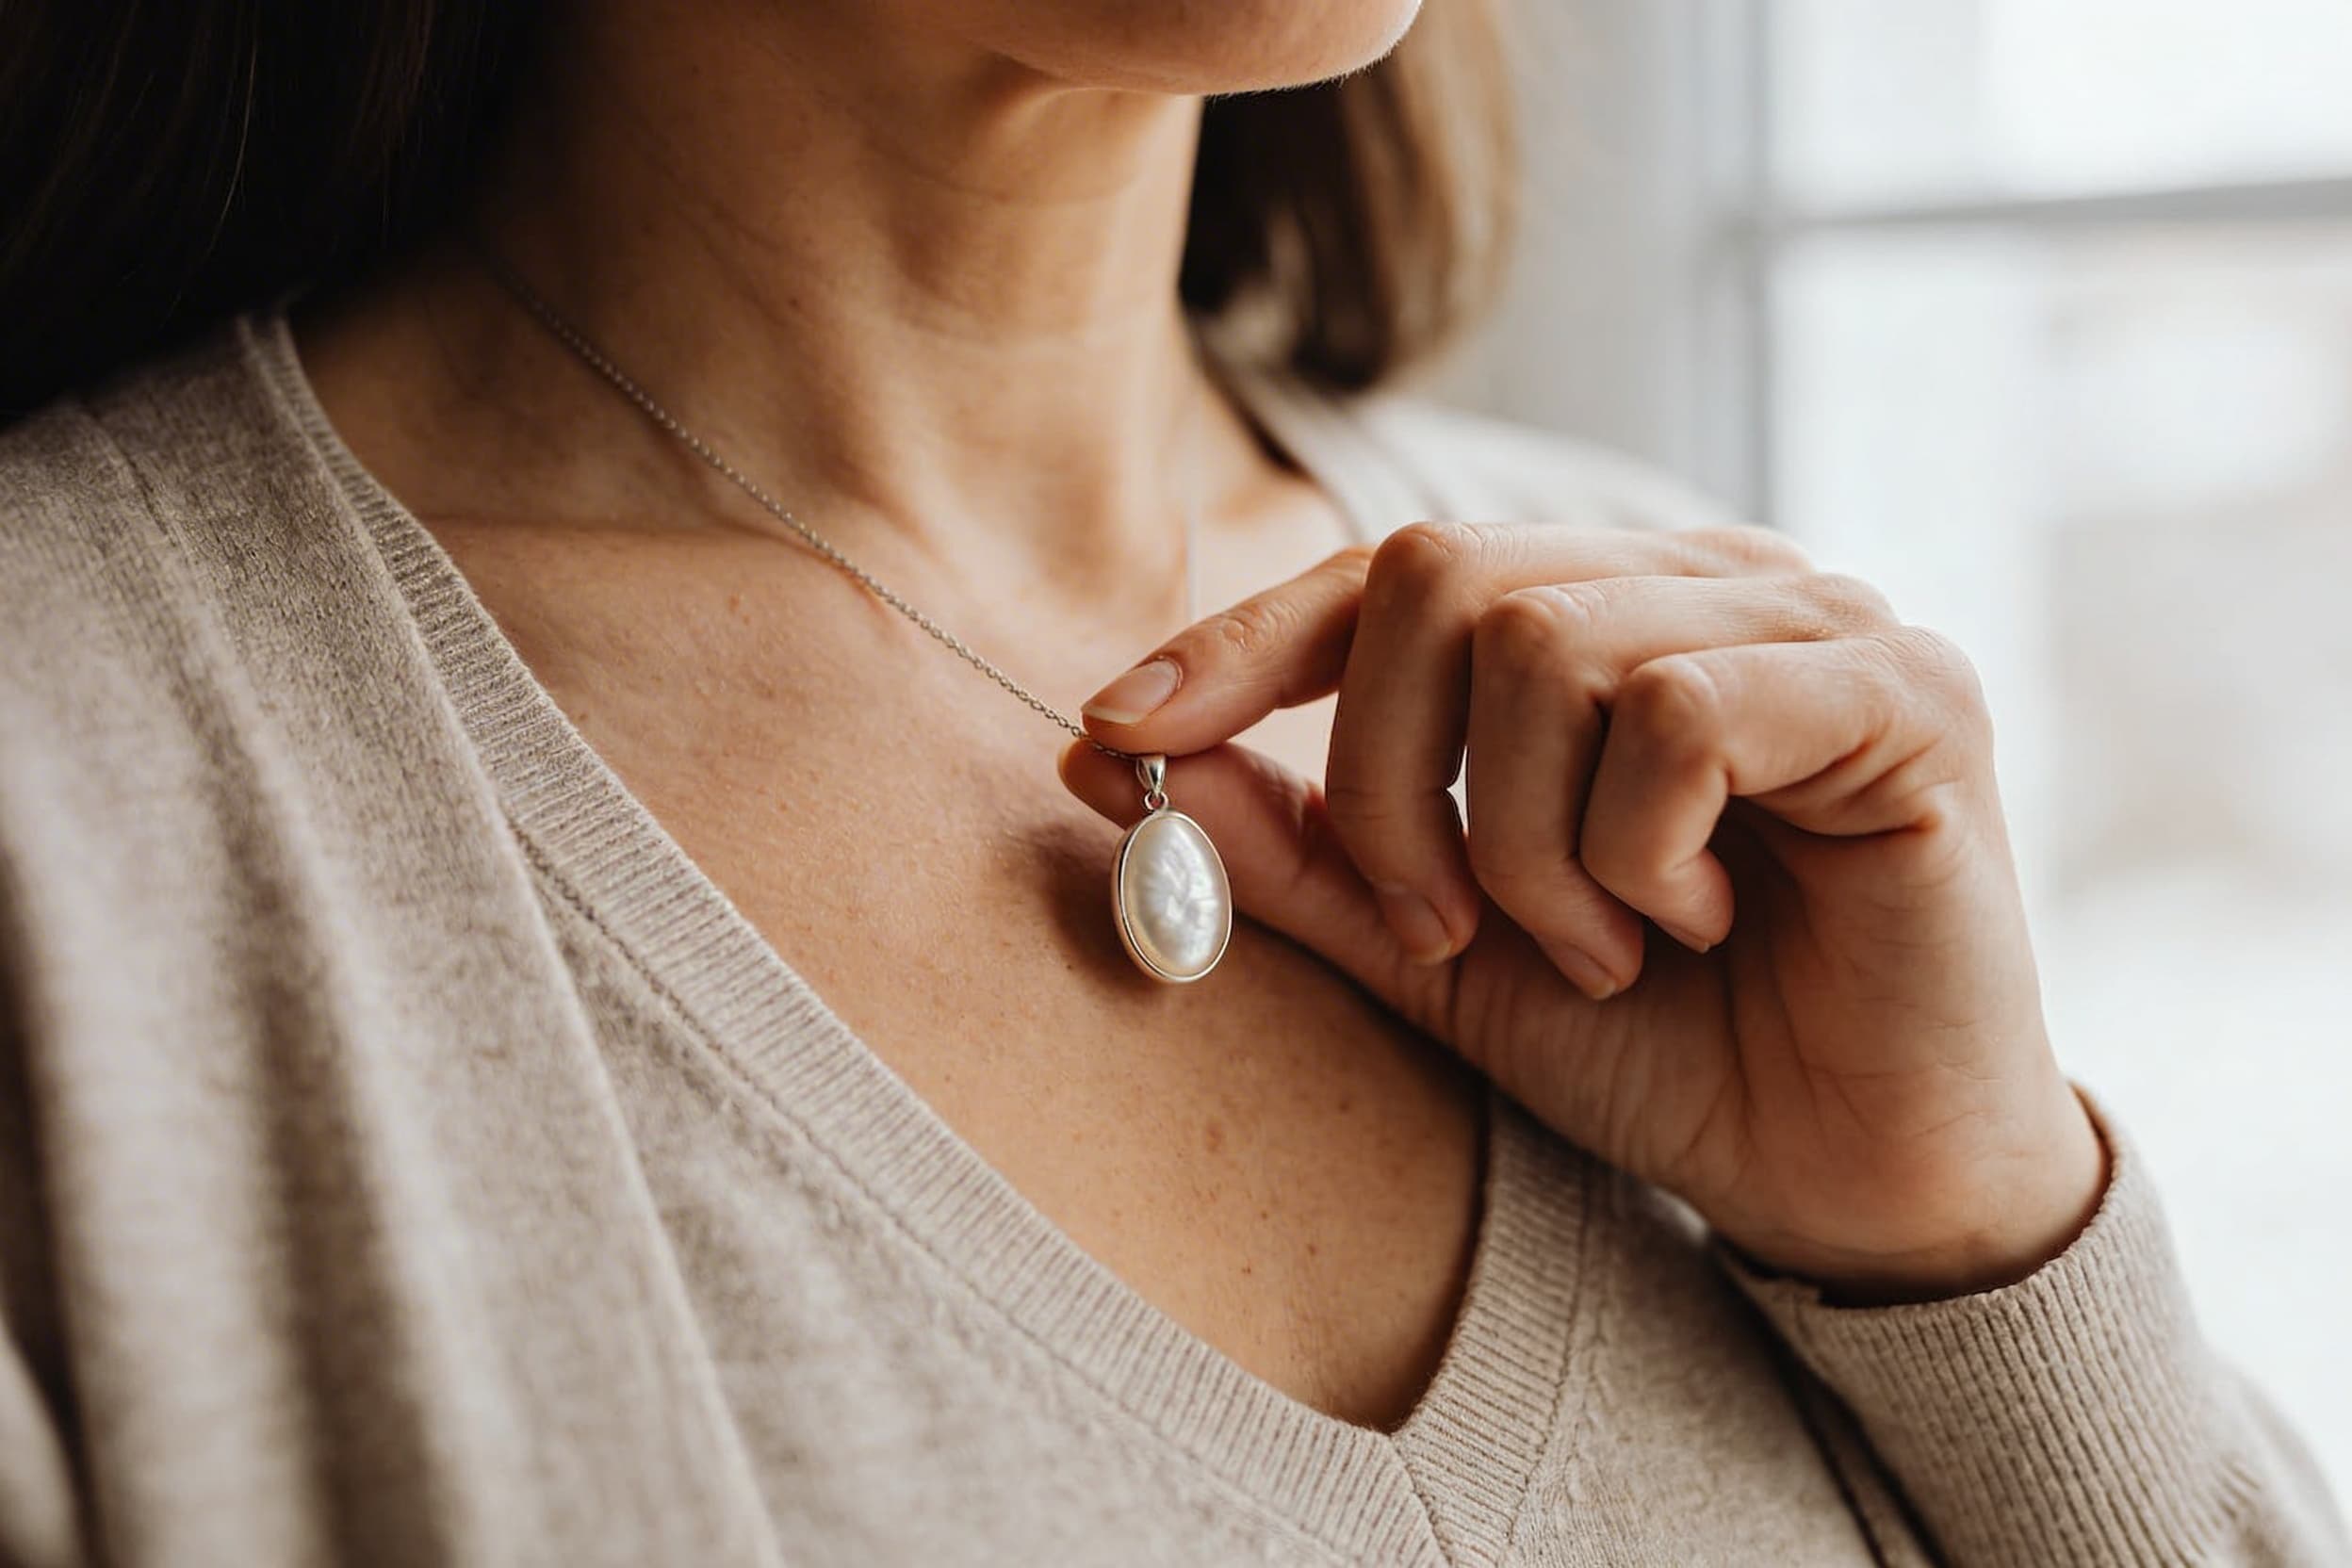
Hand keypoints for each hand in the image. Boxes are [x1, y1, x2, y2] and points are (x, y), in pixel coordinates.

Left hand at [1060, 522, 2106, 1300]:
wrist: (1861, 1188)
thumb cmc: (1667, 1051)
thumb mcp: (1440, 957)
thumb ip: (1297, 853)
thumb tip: (1108, 755)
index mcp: (1596, 620)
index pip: (1383, 575)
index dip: (1240, 643)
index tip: (1115, 729)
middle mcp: (1699, 584)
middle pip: (1439, 579)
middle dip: (1390, 785)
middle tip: (1450, 925)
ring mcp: (1810, 620)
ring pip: (1549, 649)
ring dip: (1528, 847)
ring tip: (1606, 943)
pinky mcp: (1905, 688)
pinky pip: (1679, 712)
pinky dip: (1639, 849)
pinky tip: (1698, 917)